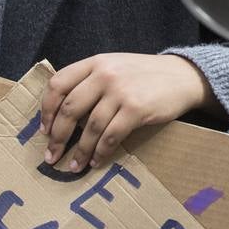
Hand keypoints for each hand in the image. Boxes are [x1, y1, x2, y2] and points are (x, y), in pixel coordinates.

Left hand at [40, 54, 212, 171]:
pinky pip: (110, 136)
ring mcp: (121, 91)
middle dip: (58, 137)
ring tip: (74, 166)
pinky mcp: (136, 109)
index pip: (58, 84)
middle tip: (52, 156)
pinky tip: (96, 161)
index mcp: (96, 62)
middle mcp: (105, 74)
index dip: (47, 110)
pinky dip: (100, 152)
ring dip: (79, 151)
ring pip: (90, 127)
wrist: (183, 76)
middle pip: (70, 109)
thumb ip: (91, 80)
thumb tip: (62, 113)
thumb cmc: (145, 75)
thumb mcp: (115, 66)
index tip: (45, 130)